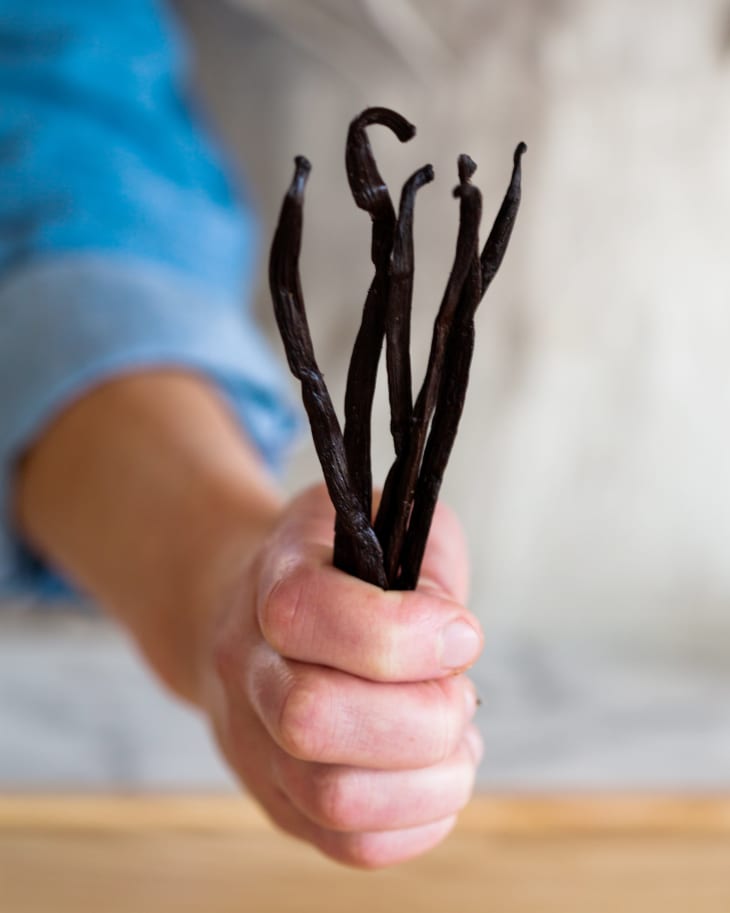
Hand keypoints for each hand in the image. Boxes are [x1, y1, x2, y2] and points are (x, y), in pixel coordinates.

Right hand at [201, 484, 483, 868]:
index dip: (404, 634)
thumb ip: (430, 569)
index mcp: (273, 580)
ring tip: (456, 742)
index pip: (305, 614)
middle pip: (312, 719)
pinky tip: (435, 775)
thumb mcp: (388, 526)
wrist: (254, 612)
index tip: (463, 634)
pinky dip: (419, 822)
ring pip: (333, 797)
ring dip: (430, 778)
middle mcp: (248, 666)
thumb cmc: (341, 567)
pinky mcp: (280, 801)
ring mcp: (254, 742)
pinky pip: (350, 845)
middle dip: (423, 715)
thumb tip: (454, 647)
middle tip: (458, 695)